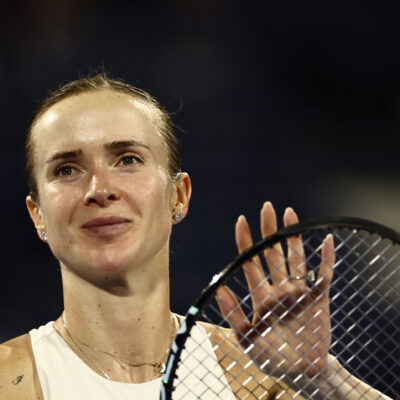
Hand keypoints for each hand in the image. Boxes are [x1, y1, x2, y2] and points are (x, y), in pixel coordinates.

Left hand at [216, 202, 334, 379]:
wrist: (300, 372)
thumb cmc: (270, 356)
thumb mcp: (246, 338)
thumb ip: (233, 314)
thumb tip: (217, 288)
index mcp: (260, 295)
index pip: (251, 262)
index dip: (245, 241)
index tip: (241, 221)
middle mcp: (279, 288)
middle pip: (273, 253)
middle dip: (270, 230)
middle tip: (267, 207)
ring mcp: (299, 291)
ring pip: (295, 258)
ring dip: (294, 237)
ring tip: (290, 214)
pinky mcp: (318, 298)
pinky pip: (323, 275)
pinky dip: (326, 258)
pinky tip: (326, 240)